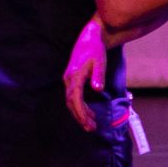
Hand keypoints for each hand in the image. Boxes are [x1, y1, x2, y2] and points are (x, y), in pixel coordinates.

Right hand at [63, 15, 105, 131]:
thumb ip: (98, 75)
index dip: (81, 113)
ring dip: (80, 114)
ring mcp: (69, 80)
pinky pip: (74, 97)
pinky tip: (90, 113)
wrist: (90, 37)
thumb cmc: (95, 49)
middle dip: (80, 117)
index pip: (75, 99)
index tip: (88, 123)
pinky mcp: (72, 80)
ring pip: (71, 101)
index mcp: (74, 76)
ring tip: (92, 124)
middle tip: (91, 129)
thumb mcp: (99, 61)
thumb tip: (98, 89)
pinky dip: (81, 107)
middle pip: (71, 103)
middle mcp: (68, 79)